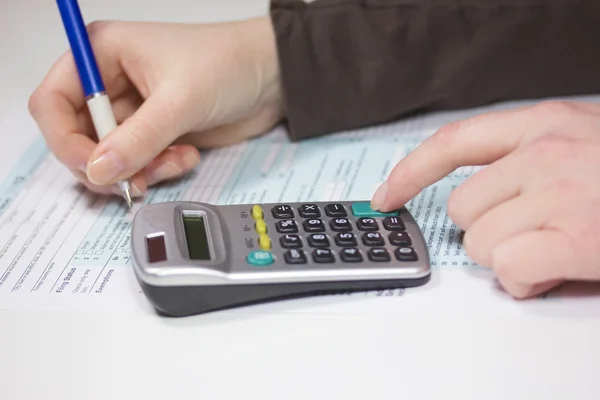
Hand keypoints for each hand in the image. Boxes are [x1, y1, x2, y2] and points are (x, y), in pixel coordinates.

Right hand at [28, 16, 281, 196]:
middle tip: (132, 179)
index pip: (53, 102)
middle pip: (78, 138)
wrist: (272, 79)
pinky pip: (139, 165)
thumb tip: (98, 170)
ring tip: (172, 161)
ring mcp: (135, 113)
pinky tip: (185, 156)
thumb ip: (137, 139)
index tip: (91, 166)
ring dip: (138, 170)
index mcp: (103, 54)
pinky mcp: (156, 134)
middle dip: (106, 163)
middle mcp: (112, 83)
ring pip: (111, 159)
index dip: (64, 139)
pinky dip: (158, 170)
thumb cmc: (228, 63)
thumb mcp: (180, 100)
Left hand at [371, 100, 599, 298]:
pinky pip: (508, 268)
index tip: (387, 195)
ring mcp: (558, 194)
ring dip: (508, 257)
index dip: (411, 172)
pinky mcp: (576, 239)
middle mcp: (543, 153)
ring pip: (479, 242)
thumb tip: (488, 186)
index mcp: (543, 123)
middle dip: (486, 230)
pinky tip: (555, 270)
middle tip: (531, 234)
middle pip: (460, 207)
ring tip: (553, 249)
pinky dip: (526, 280)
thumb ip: (530, 153)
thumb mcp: (586, 138)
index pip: (453, 143)